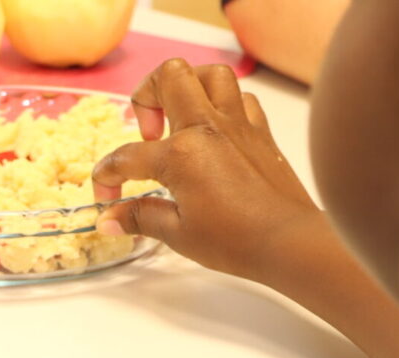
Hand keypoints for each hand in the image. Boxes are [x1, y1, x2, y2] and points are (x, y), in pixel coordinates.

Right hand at [93, 59, 324, 279]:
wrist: (291, 242)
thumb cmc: (237, 241)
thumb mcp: (178, 234)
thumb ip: (139, 217)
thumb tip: (108, 219)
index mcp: (180, 154)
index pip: (127, 156)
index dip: (107, 176)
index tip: (106, 195)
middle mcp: (207, 128)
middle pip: (169, 76)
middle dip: (146, 95)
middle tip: (147, 132)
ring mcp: (237, 125)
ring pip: (210, 74)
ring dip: (188, 88)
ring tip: (180, 118)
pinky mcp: (261, 132)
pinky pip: (241, 98)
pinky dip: (225, 105)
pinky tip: (216, 132)